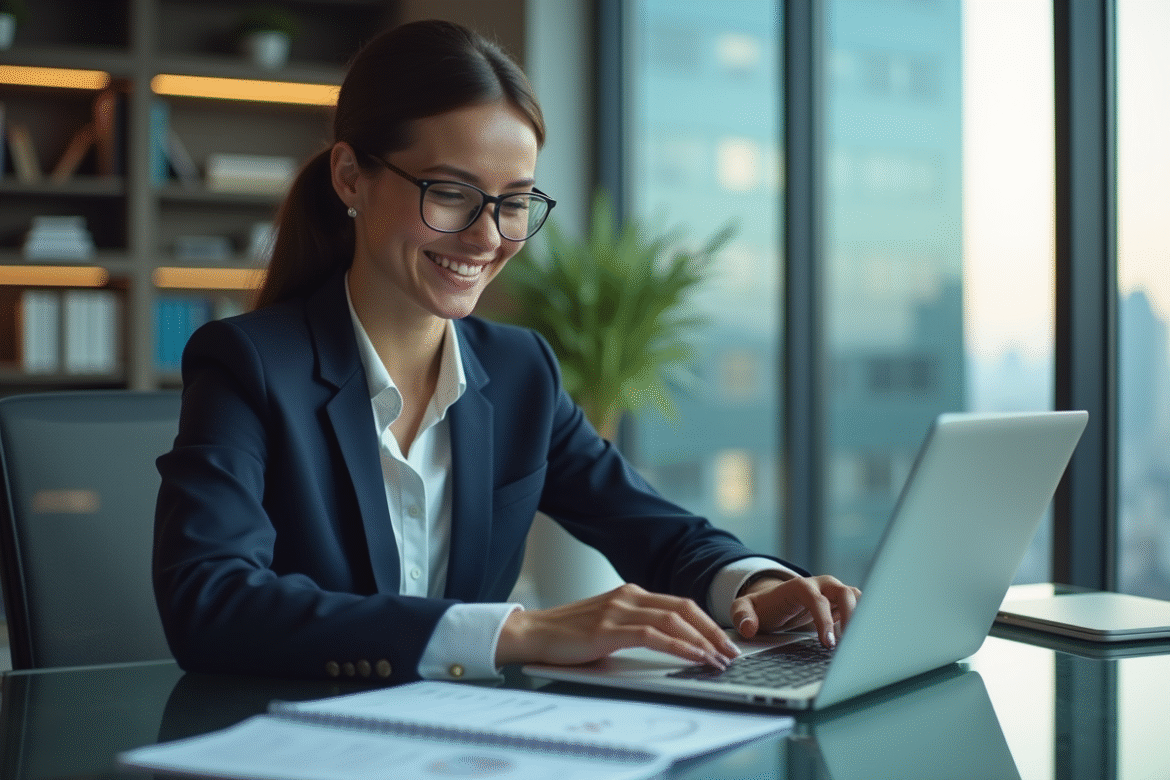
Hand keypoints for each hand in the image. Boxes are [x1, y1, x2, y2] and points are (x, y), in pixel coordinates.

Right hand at [495, 583, 740, 668]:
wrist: (533, 633)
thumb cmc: (569, 636)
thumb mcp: (608, 625)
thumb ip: (635, 627)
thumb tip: (670, 644)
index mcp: (630, 594)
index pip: (679, 603)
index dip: (706, 622)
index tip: (724, 641)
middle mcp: (628, 596)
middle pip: (684, 608)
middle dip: (712, 631)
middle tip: (731, 652)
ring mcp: (619, 610)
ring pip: (674, 620)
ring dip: (702, 641)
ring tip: (719, 659)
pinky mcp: (610, 628)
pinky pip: (655, 635)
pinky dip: (681, 646)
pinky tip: (695, 657)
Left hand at [731, 575, 860, 648]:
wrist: (775, 604)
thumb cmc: (763, 608)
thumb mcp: (744, 609)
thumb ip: (742, 616)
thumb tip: (748, 628)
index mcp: (799, 586)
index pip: (815, 598)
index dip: (823, 619)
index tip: (827, 641)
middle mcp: (821, 585)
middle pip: (844, 593)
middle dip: (850, 616)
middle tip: (847, 645)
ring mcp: (833, 592)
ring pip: (857, 597)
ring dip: (861, 617)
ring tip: (857, 643)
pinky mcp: (842, 603)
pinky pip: (861, 606)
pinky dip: (863, 620)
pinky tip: (858, 640)